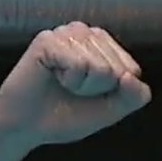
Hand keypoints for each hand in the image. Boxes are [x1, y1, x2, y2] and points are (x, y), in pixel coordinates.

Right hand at [0, 22, 151, 145]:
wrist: (27, 127)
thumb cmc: (65, 114)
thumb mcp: (111, 110)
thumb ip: (134, 96)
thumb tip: (132, 76)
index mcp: (104, 46)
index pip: (132, 70)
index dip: (113, 93)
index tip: (90, 95)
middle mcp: (87, 33)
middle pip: (117, 69)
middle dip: (97, 90)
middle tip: (72, 90)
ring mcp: (67, 33)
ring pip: (99, 67)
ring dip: (81, 86)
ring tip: (62, 83)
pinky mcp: (48, 39)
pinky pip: (78, 64)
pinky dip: (68, 80)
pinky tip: (53, 77)